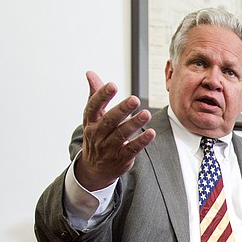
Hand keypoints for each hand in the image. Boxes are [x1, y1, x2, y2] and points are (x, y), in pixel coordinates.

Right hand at [74, 71, 155, 190]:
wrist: (94, 168)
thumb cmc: (96, 135)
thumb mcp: (92, 117)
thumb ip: (95, 95)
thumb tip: (90, 72)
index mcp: (90, 121)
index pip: (94, 107)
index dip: (102, 96)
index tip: (112, 85)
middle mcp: (97, 134)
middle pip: (109, 120)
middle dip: (122, 110)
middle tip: (135, 99)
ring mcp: (108, 148)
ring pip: (121, 134)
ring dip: (134, 124)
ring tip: (146, 113)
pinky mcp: (121, 158)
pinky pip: (132, 149)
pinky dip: (141, 141)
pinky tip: (151, 132)